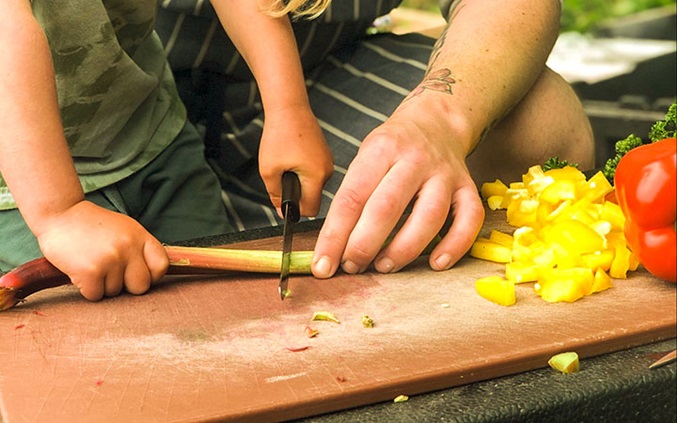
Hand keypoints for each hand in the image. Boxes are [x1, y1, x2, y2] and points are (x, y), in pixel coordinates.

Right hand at [35, 201, 168, 300]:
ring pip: (115, 292)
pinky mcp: (91, 271)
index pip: (161, 266)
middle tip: (110, 273)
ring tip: (91, 263)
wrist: (59, 213)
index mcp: (140, 236)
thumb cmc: (92, 225)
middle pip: (141, 286)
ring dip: (102, 285)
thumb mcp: (124, 230)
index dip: (151, 276)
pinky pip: (95, 295)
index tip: (136, 274)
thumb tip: (151, 277)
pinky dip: (87, 288)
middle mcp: (129, 247)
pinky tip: (80, 270)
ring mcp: (111, 259)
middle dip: (126, 285)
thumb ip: (138, 249)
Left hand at [259, 105, 332, 216]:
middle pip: (313, 198)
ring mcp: (328, 162)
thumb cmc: (279, 134)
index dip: (296, 211)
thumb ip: (275, 195)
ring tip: (285, 163)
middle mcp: (328, 170)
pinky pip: (315, 173)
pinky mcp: (325, 155)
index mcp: (317, 175)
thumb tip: (283, 212)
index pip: (312, 209)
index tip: (283, 204)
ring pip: (313, 185)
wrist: (289, 108)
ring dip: (299, 182)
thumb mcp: (269, 170)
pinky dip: (302, 172)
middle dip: (296, 194)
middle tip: (280, 176)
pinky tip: (292, 157)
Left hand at [311, 103, 484, 277]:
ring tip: (383, 267)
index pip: (352, 198)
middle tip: (351, 267)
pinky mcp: (468, 188)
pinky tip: (436, 263)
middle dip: (364, 245)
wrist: (436, 122)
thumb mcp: (364, 158)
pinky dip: (454, 246)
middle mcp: (414, 160)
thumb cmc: (393, 149)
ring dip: (403, 250)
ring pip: (429, 216)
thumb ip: (351, 198)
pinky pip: (469, 220)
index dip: (335, 236)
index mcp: (381, 150)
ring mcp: (445, 174)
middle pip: (387, 208)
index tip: (324, 265)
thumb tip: (331, 248)